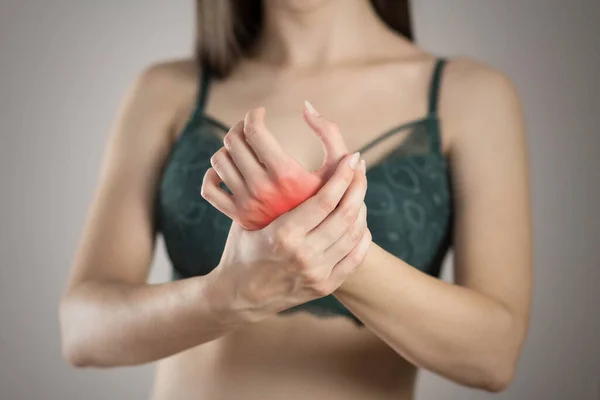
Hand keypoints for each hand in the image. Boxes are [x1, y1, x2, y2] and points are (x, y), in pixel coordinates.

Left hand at [201, 103, 349, 229]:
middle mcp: (261, 189)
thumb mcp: (338, 165)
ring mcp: (246, 204)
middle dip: (241, 128)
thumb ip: (329, 132)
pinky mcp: (237, 216)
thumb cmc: (331, 197)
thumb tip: (306, 105)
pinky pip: (209, 188)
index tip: (260, 113)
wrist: (318, 240)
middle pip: (233, 142)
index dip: (254, 115)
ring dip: (229, 148)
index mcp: (284, 173)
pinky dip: (213, 174)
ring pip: (218, 160)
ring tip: (244, 149)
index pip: (254, 130)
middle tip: (252, 129)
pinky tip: (230, 170)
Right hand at [204, 152, 370, 322]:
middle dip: (358, 186)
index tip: (352, 158)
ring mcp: (316, 273)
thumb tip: (292, 160)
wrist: (238, 296)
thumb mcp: (250, 219)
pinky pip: (355, 257)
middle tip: (360, 168)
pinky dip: (362, 236)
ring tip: (359, 190)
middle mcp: (303, 255)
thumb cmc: (242, 249)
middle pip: (345, 214)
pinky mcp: (324, 287)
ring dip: (361, 208)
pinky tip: (360, 220)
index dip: (343, 176)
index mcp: (283, 235)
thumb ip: (274, 198)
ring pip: (354, 234)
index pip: (325, 200)